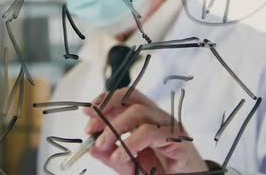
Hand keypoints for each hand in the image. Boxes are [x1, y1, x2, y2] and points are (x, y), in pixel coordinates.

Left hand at [83, 88, 207, 173]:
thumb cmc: (162, 173)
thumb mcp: (128, 164)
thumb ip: (111, 155)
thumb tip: (90, 147)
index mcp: (148, 119)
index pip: (125, 98)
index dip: (105, 100)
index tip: (86, 111)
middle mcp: (159, 118)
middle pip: (131, 98)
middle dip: (106, 110)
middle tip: (90, 129)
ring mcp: (170, 127)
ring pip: (139, 113)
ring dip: (115, 128)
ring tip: (103, 146)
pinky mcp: (179, 140)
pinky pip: (151, 133)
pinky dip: (131, 142)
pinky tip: (121, 155)